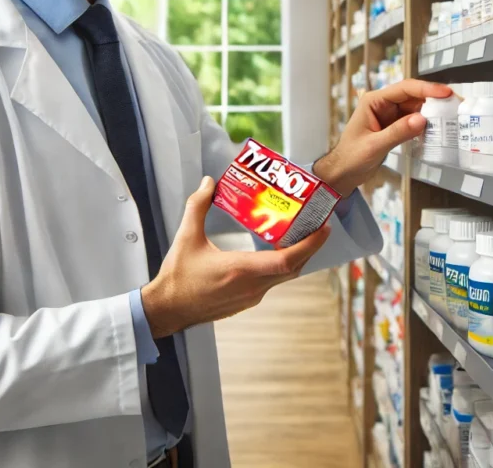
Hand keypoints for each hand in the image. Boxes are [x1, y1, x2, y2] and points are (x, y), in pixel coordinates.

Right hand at [141, 177, 330, 338]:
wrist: (168, 310)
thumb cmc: (178, 277)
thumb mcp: (186, 237)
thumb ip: (198, 206)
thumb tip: (209, 183)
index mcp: (241, 270)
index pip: (287, 260)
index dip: (310, 245)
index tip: (324, 229)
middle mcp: (252, 286)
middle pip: (293, 268)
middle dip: (309, 247)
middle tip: (317, 225)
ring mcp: (251, 296)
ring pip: (284, 277)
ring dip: (295, 257)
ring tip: (298, 234)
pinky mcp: (246, 301)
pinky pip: (272, 282)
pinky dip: (280, 267)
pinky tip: (273, 252)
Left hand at [314, 78, 452, 195]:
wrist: (343, 173)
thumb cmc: (351, 157)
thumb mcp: (374, 145)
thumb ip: (397, 132)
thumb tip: (422, 120)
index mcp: (374, 101)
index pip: (404, 89)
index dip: (426, 89)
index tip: (445, 92)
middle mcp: (383, 104)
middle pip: (413, 96)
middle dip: (434, 99)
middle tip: (455, 105)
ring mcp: (389, 115)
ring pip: (416, 108)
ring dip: (432, 112)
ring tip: (452, 116)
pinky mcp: (394, 127)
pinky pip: (413, 121)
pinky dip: (425, 124)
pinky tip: (438, 128)